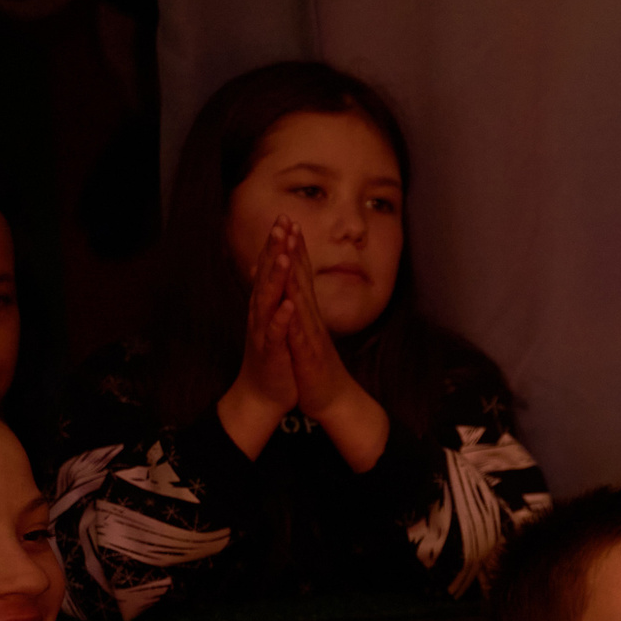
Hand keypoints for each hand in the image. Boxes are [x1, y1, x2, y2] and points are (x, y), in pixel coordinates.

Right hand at [219, 219, 301, 455]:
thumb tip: (259, 264)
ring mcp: (265, 331)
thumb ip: (267, 291)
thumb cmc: (273, 356)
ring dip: (275, 278)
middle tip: (280, 223)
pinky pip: (276, 333)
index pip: (271, 269)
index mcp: (266, 305)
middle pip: (266, 276)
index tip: (285, 218)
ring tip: (283, 256)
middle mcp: (262, 313)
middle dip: (274, 250)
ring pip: (268, 300)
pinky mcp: (271, 352)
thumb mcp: (271, 319)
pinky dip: (281, 319)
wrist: (264, 394)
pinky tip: (288, 306)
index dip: (277, 244)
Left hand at [277, 233, 390, 470]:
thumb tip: (294, 290)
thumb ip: (301, 310)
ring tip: (288, 250)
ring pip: (302, 300)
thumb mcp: (306, 333)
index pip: (301, 274)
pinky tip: (290, 302)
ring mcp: (311, 335)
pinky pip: (300, 333)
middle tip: (288, 221)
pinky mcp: (309, 354)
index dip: (295, 247)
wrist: (332, 399)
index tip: (288, 221)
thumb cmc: (316, 368)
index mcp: (308, 314)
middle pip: (303, 278)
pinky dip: (294, 317)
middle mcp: (312, 319)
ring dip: (295, 275)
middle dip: (295, 249)